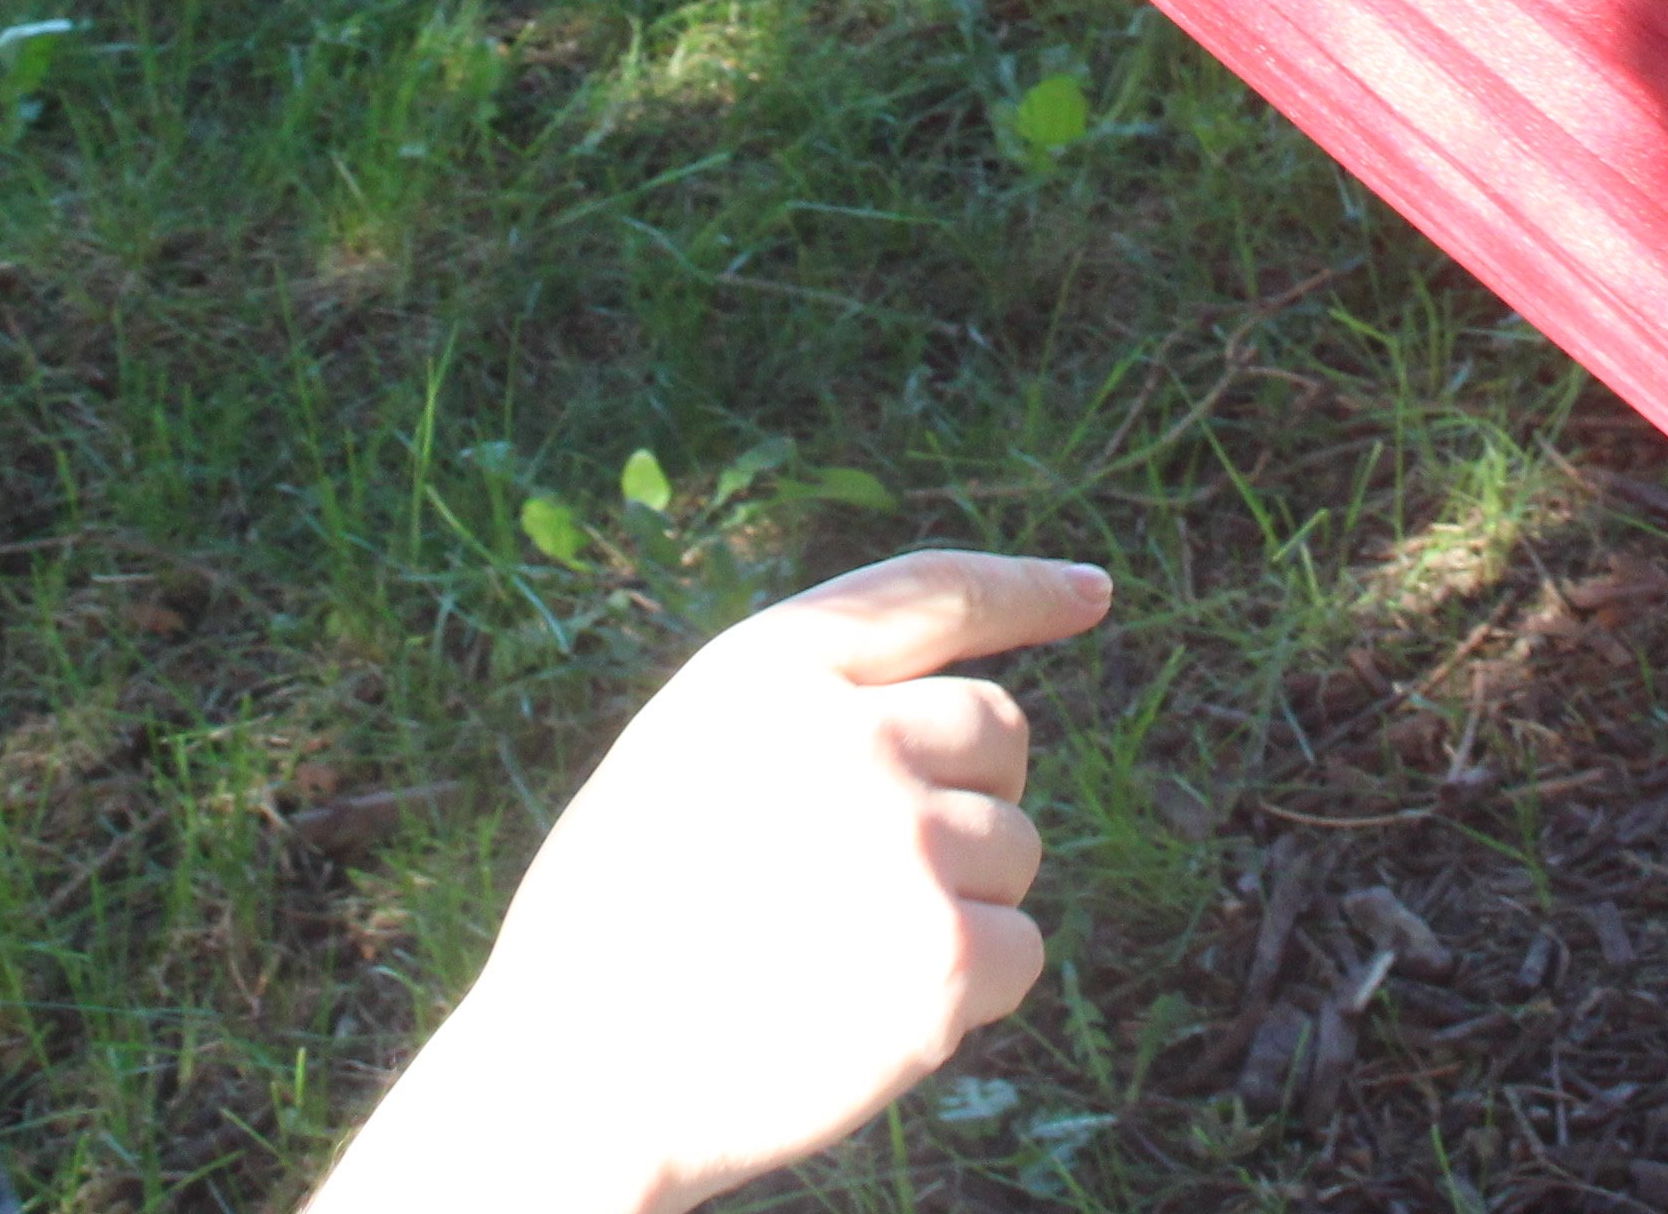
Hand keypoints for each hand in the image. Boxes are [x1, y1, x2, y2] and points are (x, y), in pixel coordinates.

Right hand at [310, 549, 1111, 1213]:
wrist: (576, 1078)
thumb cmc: (611, 930)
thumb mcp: (679, 760)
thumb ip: (801, 717)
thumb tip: (941, 729)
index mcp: (770, 670)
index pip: (929, 594)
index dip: (1022, 589)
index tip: (1091, 590)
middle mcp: (849, 732)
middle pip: (998, 729)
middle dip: (973, 788)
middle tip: (891, 869)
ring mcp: (906, 840)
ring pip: (1012, 848)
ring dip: (962, 900)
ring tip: (843, 956)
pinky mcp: (945, 953)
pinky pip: (1019, 951)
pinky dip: (971, 989)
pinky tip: (871, 1017)